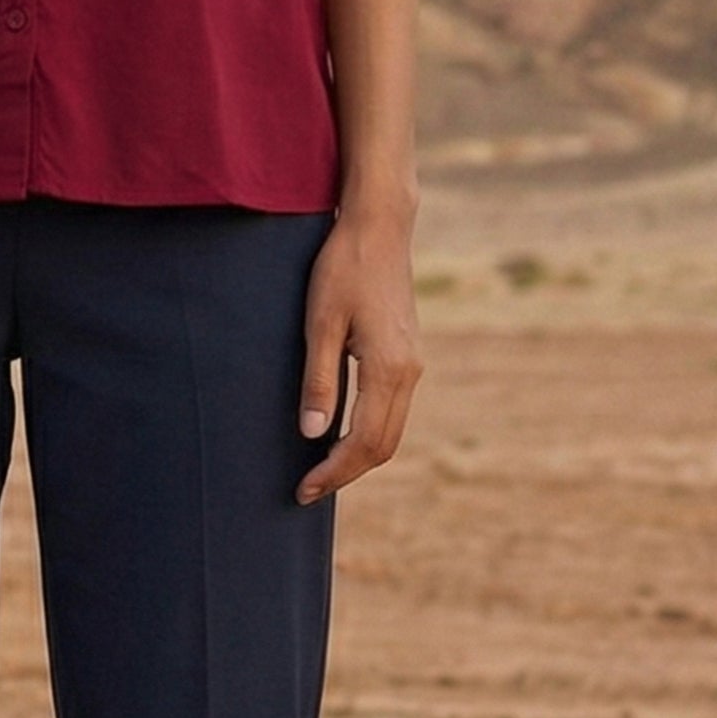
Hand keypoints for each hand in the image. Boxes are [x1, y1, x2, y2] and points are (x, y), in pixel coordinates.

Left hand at [294, 214, 421, 503]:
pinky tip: (340, 433)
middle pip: (384, 446)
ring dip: (359, 456)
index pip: (364, 442)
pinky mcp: (408, 355)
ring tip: (321, 469)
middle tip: (307, 489)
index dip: (334, 471)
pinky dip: (369, 432)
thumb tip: (313, 434)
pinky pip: (393, 410)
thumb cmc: (343, 268)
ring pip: (391, 431)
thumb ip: (319, 380)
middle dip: (346, 472)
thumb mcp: (320, 322)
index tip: (303, 489)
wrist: (379, 228)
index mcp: (389, 368)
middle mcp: (409, 372)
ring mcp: (413, 364)